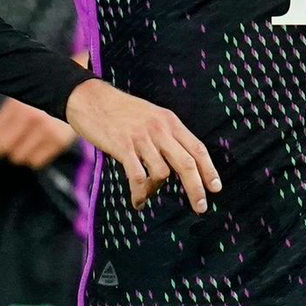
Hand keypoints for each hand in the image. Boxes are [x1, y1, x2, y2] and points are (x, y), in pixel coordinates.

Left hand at [0, 97, 77, 168]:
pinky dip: (33, 158)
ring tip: (22, 144)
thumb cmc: (47, 93)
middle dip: (1, 150)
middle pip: (3, 148)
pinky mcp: (59, 141)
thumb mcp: (24, 96)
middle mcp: (31, 118)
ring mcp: (46, 131)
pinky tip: (35, 147)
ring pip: (19, 157)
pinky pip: (36, 161)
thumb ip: (8, 114)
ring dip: (18, 153)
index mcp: (18, 105)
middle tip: (1, 149)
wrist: (78, 90)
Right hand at [65, 78, 220, 211]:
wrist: (89, 98)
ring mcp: (141, 138)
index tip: (215, 188)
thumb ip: (165, 134)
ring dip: (156, 190)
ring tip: (146, 195)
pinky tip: (137, 201)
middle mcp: (159, 129)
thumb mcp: (150, 115)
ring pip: (162, 173)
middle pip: (186, 163)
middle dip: (196, 189)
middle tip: (200, 208)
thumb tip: (179, 160)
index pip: (197, 148)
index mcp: (169, 121)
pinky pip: (137, 177)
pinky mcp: (122, 146)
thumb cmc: (119, 110)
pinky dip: (139, 193)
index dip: (209, 170)